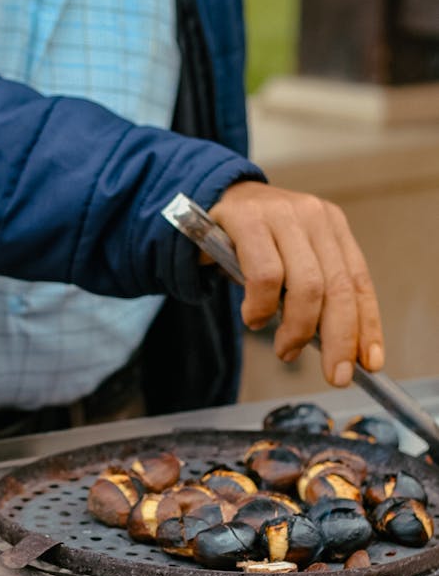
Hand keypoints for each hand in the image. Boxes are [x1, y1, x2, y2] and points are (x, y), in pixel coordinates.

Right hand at [208, 181, 383, 386]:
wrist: (204, 200)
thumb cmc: (248, 243)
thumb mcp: (289, 262)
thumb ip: (313, 293)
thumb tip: (334, 346)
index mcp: (332, 227)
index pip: (359, 282)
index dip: (368, 326)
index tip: (370, 363)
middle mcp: (313, 217)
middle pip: (338, 288)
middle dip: (339, 340)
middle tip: (335, 375)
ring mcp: (282, 215)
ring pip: (307, 286)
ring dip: (297, 329)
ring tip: (285, 350)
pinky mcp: (248, 220)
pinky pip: (266, 277)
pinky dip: (261, 308)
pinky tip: (254, 318)